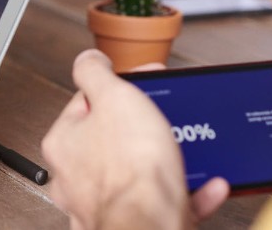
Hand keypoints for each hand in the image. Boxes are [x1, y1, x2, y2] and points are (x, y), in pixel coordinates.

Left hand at [42, 51, 228, 228]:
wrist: (150, 224)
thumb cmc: (130, 169)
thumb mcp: (115, 97)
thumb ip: (95, 72)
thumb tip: (88, 59)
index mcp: (64, 143)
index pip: (87, 103)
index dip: (119, 88)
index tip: (142, 83)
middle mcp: (76, 176)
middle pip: (114, 138)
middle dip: (144, 127)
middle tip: (166, 120)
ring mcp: (104, 203)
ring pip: (138, 174)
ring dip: (168, 161)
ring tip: (185, 151)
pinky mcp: (135, 223)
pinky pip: (163, 203)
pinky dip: (188, 192)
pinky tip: (207, 184)